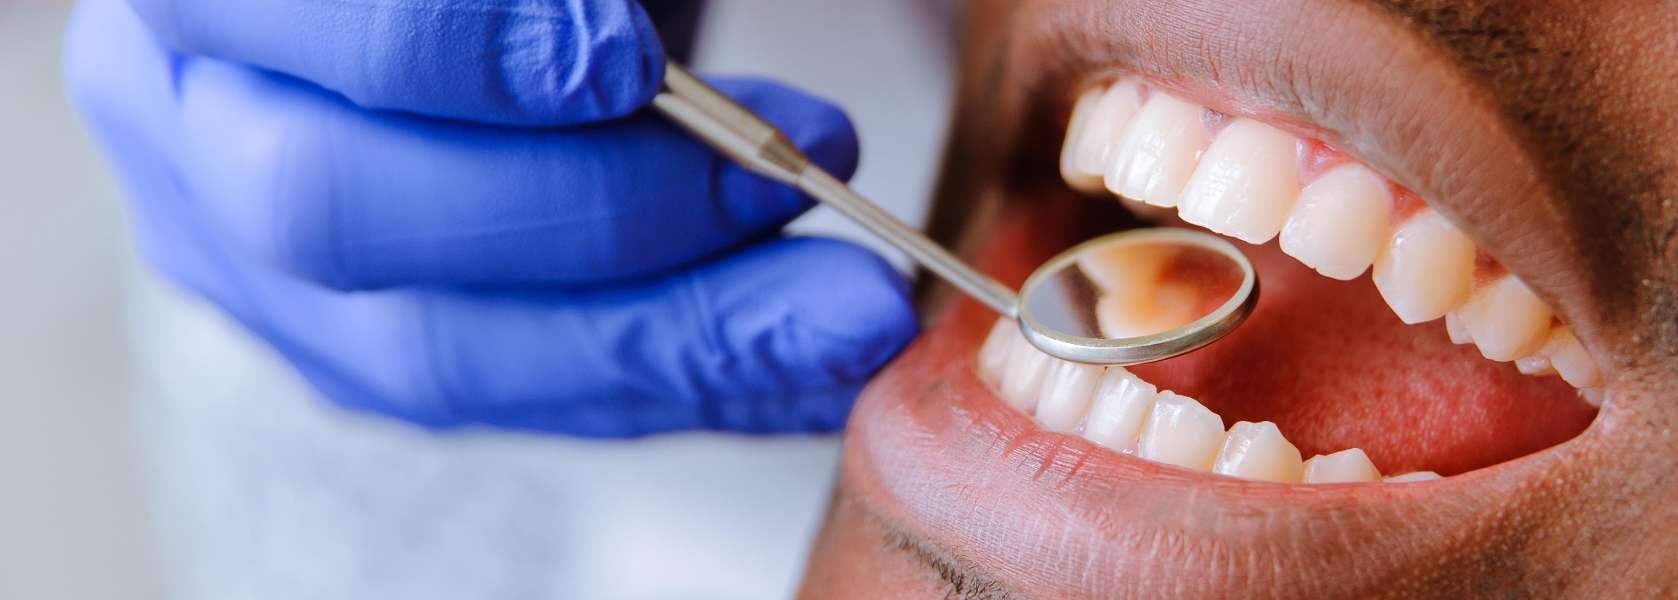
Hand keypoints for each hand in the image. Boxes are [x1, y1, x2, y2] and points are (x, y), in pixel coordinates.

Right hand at [64, 0, 917, 435]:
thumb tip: (617, 56)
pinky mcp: (365, 361)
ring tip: (845, 307)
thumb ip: (563, 1)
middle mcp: (192, 135)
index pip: (308, 35)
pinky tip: (809, 364)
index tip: (629, 58)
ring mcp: (261, 274)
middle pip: (341, 214)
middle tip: (785, 177)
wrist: (493, 22)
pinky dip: (689, 389)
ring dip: (678, 339)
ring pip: (443, 354)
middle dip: (596, 210)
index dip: (462, 51)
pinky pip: (527, 405)